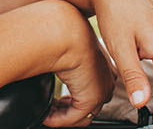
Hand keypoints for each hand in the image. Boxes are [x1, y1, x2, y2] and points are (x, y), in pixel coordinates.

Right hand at [40, 0, 114, 126]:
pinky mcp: (91, 97)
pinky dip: (58, 120)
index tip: (59, 99)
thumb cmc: (62, 32)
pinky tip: (45, 114)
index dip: (76, 96)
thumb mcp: (68, 45)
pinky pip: (73, 117)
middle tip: (52, 107)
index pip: (95, 86)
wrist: (63, 31)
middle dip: (70, 108)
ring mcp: (102, 88)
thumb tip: (57, 64)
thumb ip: (68, 58)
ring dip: (64, 116)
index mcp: (105, 62)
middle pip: (92, 102)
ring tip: (47, 113)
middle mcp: (107, 76)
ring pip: (84, 113)